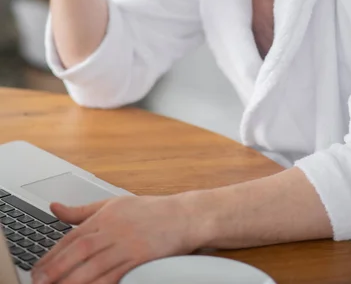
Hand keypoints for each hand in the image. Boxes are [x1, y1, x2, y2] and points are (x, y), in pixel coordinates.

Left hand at [31, 194, 198, 283]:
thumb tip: (54, 207)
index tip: (37, 268)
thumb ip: (81, 211)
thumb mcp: (113, 204)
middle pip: (79, 250)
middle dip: (56, 269)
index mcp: (105, 215)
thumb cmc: (149, 211)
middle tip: (38, 282)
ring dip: (72, 280)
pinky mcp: (140, 258)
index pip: (72, 236)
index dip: (52, 254)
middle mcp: (114, 229)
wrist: (183, 216)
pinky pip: (115, 275)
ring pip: (94, 265)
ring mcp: (127, 244)